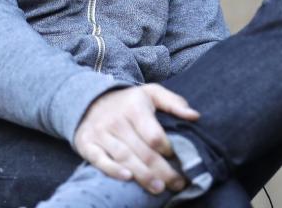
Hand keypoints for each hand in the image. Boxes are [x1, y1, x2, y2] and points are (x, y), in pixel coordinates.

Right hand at [73, 84, 199, 193]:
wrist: (89, 100)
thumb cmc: (128, 101)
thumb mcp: (151, 93)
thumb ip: (174, 102)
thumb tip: (195, 116)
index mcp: (134, 107)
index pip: (154, 134)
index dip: (168, 149)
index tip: (179, 158)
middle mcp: (116, 121)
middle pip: (142, 151)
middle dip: (162, 170)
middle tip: (177, 184)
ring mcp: (100, 133)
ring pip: (124, 158)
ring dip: (143, 175)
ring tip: (159, 189)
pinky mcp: (87, 144)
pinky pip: (100, 160)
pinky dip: (113, 170)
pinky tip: (128, 179)